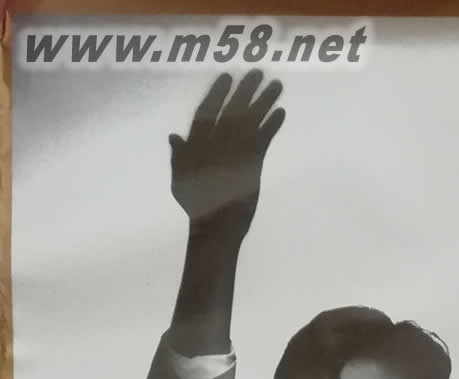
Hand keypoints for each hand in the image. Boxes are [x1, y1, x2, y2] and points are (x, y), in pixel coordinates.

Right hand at [168, 70, 284, 234]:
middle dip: (246, 88)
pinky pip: (264, 137)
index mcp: (197, 143)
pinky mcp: (253, 161)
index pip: (207, 110)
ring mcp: (235, 150)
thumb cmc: (196, 205)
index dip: (218, 93)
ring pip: (252, 118)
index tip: (228, 77)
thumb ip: (179, 155)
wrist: (216, 225)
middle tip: (258, 72)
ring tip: (277, 85)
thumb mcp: (180, 179)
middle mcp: (217, 140)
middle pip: (233, 107)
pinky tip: (281, 112)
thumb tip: (174, 136)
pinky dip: (273, 124)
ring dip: (265, 100)